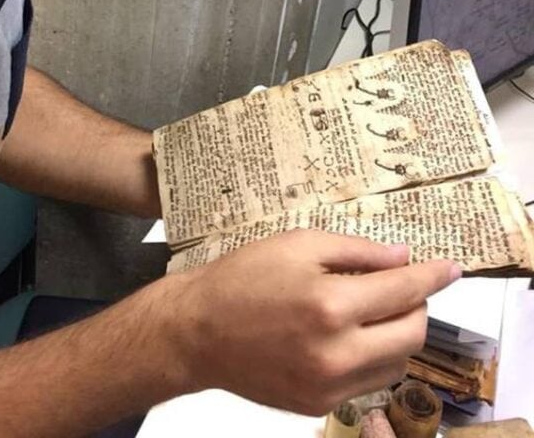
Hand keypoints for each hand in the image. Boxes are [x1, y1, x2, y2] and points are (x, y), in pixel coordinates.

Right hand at [168, 229, 459, 415]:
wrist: (199, 331)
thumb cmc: (244, 278)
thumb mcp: (298, 244)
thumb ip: (356, 251)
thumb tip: (402, 258)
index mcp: (330, 305)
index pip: (403, 292)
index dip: (432, 276)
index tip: (450, 268)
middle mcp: (335, 353)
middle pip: (411, 334)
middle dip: (418, 306)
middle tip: (404, 286)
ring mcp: (329, 386)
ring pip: (396, 363)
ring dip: (398, 333)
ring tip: (375, 309)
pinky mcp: (320, 405)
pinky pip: (368, 381)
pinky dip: (372, 355)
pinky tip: (350, 334)